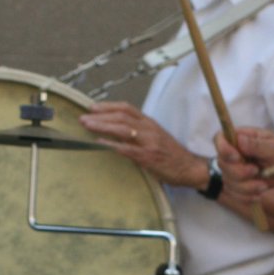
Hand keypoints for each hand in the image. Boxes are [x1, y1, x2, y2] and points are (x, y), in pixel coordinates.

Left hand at [79, 101, 207, 187]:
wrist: (190, 168)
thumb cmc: (172, 155)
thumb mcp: (157, 137)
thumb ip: (140, 132)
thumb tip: (118, 131)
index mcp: (150, 123)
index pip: (127, 108)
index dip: (108, 106)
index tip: (92, 107)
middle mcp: (149, 129)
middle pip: (121, 116)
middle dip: (100, 116)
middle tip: (83, 117)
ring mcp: (149, 142)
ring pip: (122, 129)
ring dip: (102, 126)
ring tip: (87, 125)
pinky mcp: (148, 157)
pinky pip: (127, 149)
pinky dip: (112, 144)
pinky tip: (99, 143)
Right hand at [215, 129, 273, 200]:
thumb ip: (257, 145)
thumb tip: (240, 140)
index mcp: (241, 138)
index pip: (220, 139)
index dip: (223, 149)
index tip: (237, 158)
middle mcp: (234, 154)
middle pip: (222, 163)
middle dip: (238, 172)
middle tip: (256, 172)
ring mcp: (235, 170)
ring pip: (228, 181)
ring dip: (246, 187)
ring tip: (263, 186)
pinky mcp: (238, 185)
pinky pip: (235, 194)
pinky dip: (247, 197)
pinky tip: (259, 195)